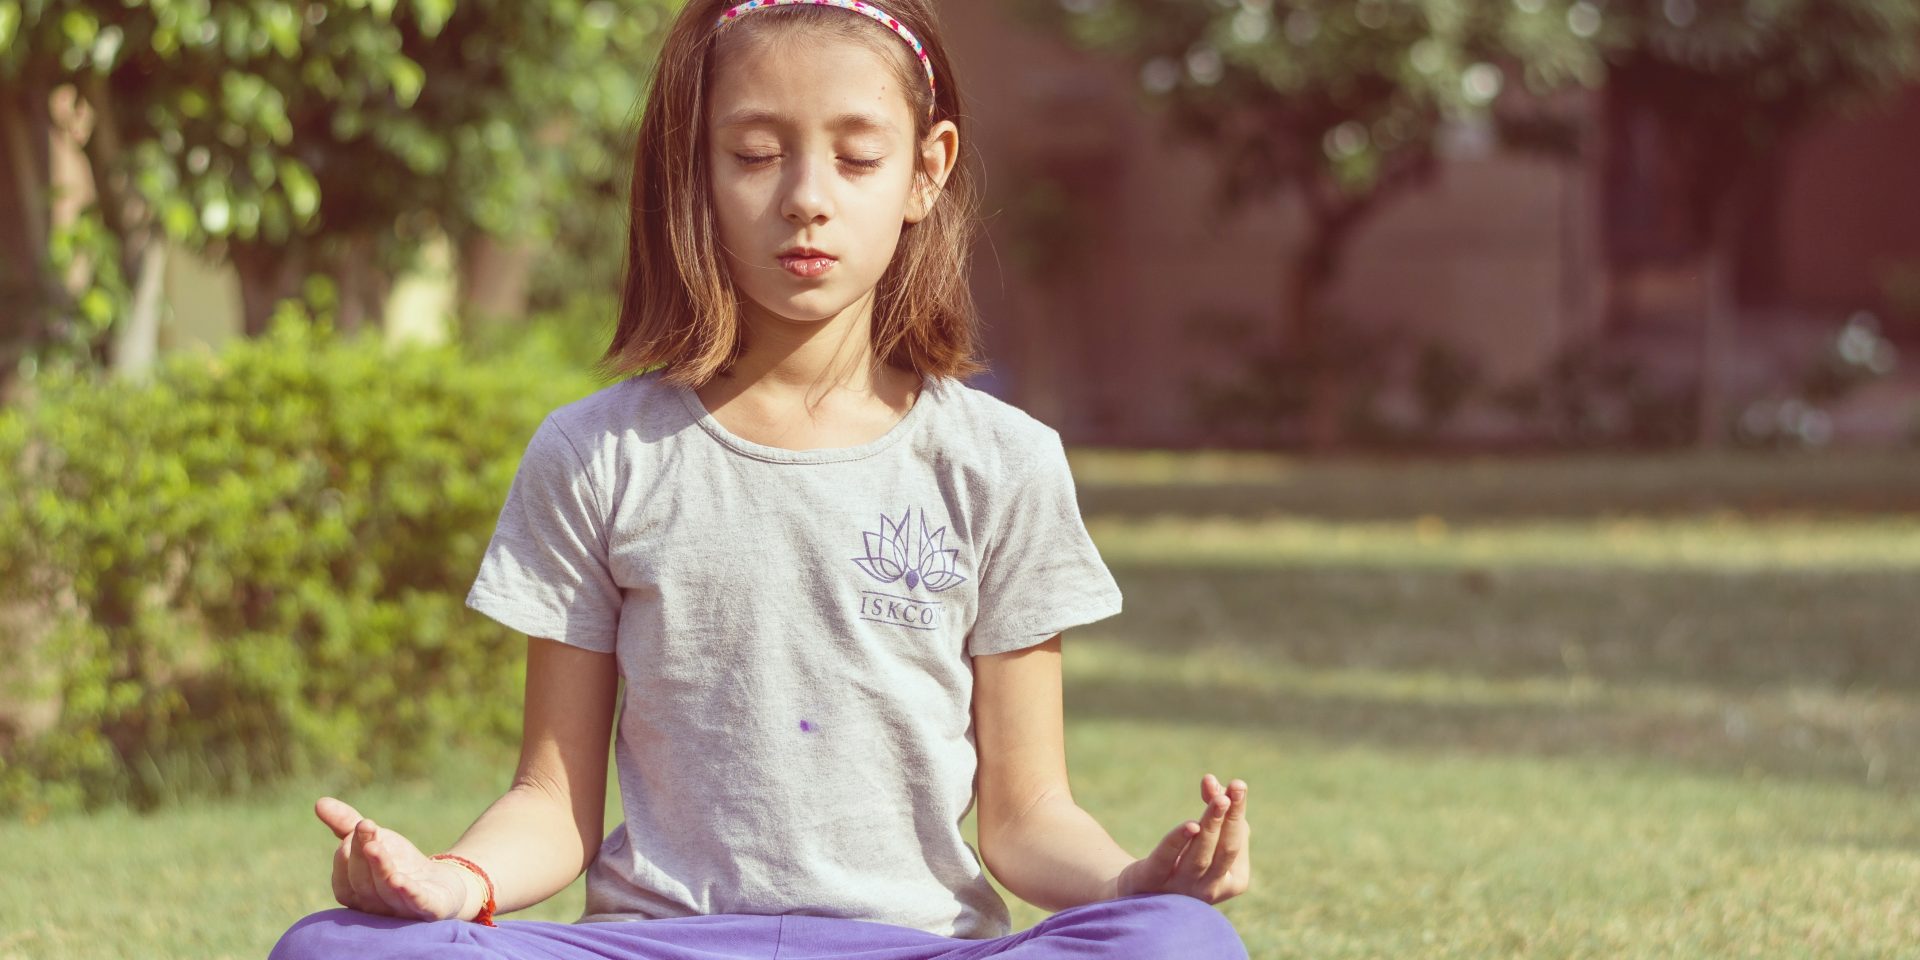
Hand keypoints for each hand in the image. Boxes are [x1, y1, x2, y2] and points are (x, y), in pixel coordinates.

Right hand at [315, 796, 472, 920]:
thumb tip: (319, 802)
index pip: (344, 877)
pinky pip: (415, 903)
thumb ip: (347, 825)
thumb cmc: (399, 863)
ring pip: (385, 891)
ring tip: (374, 846)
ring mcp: (401, 910)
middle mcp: (375, 906)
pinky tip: (400, 880)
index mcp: (356, 893)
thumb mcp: (375, 840)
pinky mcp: (429, 910)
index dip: (348, 852)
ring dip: (380, 868)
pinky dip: (407, 892)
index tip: (359, 825)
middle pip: (362, 882)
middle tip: (365, 827)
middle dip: (362, 855)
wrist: (441, 884)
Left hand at [1114, 773, 1250, 903]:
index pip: (1237, 844)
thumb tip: (1211, 781)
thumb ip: (1213, 805)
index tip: (1238, 784)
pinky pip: (1166, 859)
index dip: (1237, 812)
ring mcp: (1182, 890)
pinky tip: (1190, 825)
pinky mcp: (1152, 881)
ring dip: (1211, 825)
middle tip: (1236, 789)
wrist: (1143, 888)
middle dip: (1231, 819)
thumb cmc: (1185, 857)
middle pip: (1225, 850)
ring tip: (1219, 799)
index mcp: (1233, 881)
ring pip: (1200, 856)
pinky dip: (1178, 841)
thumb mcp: (1205, 832)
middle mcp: (1210, 890)